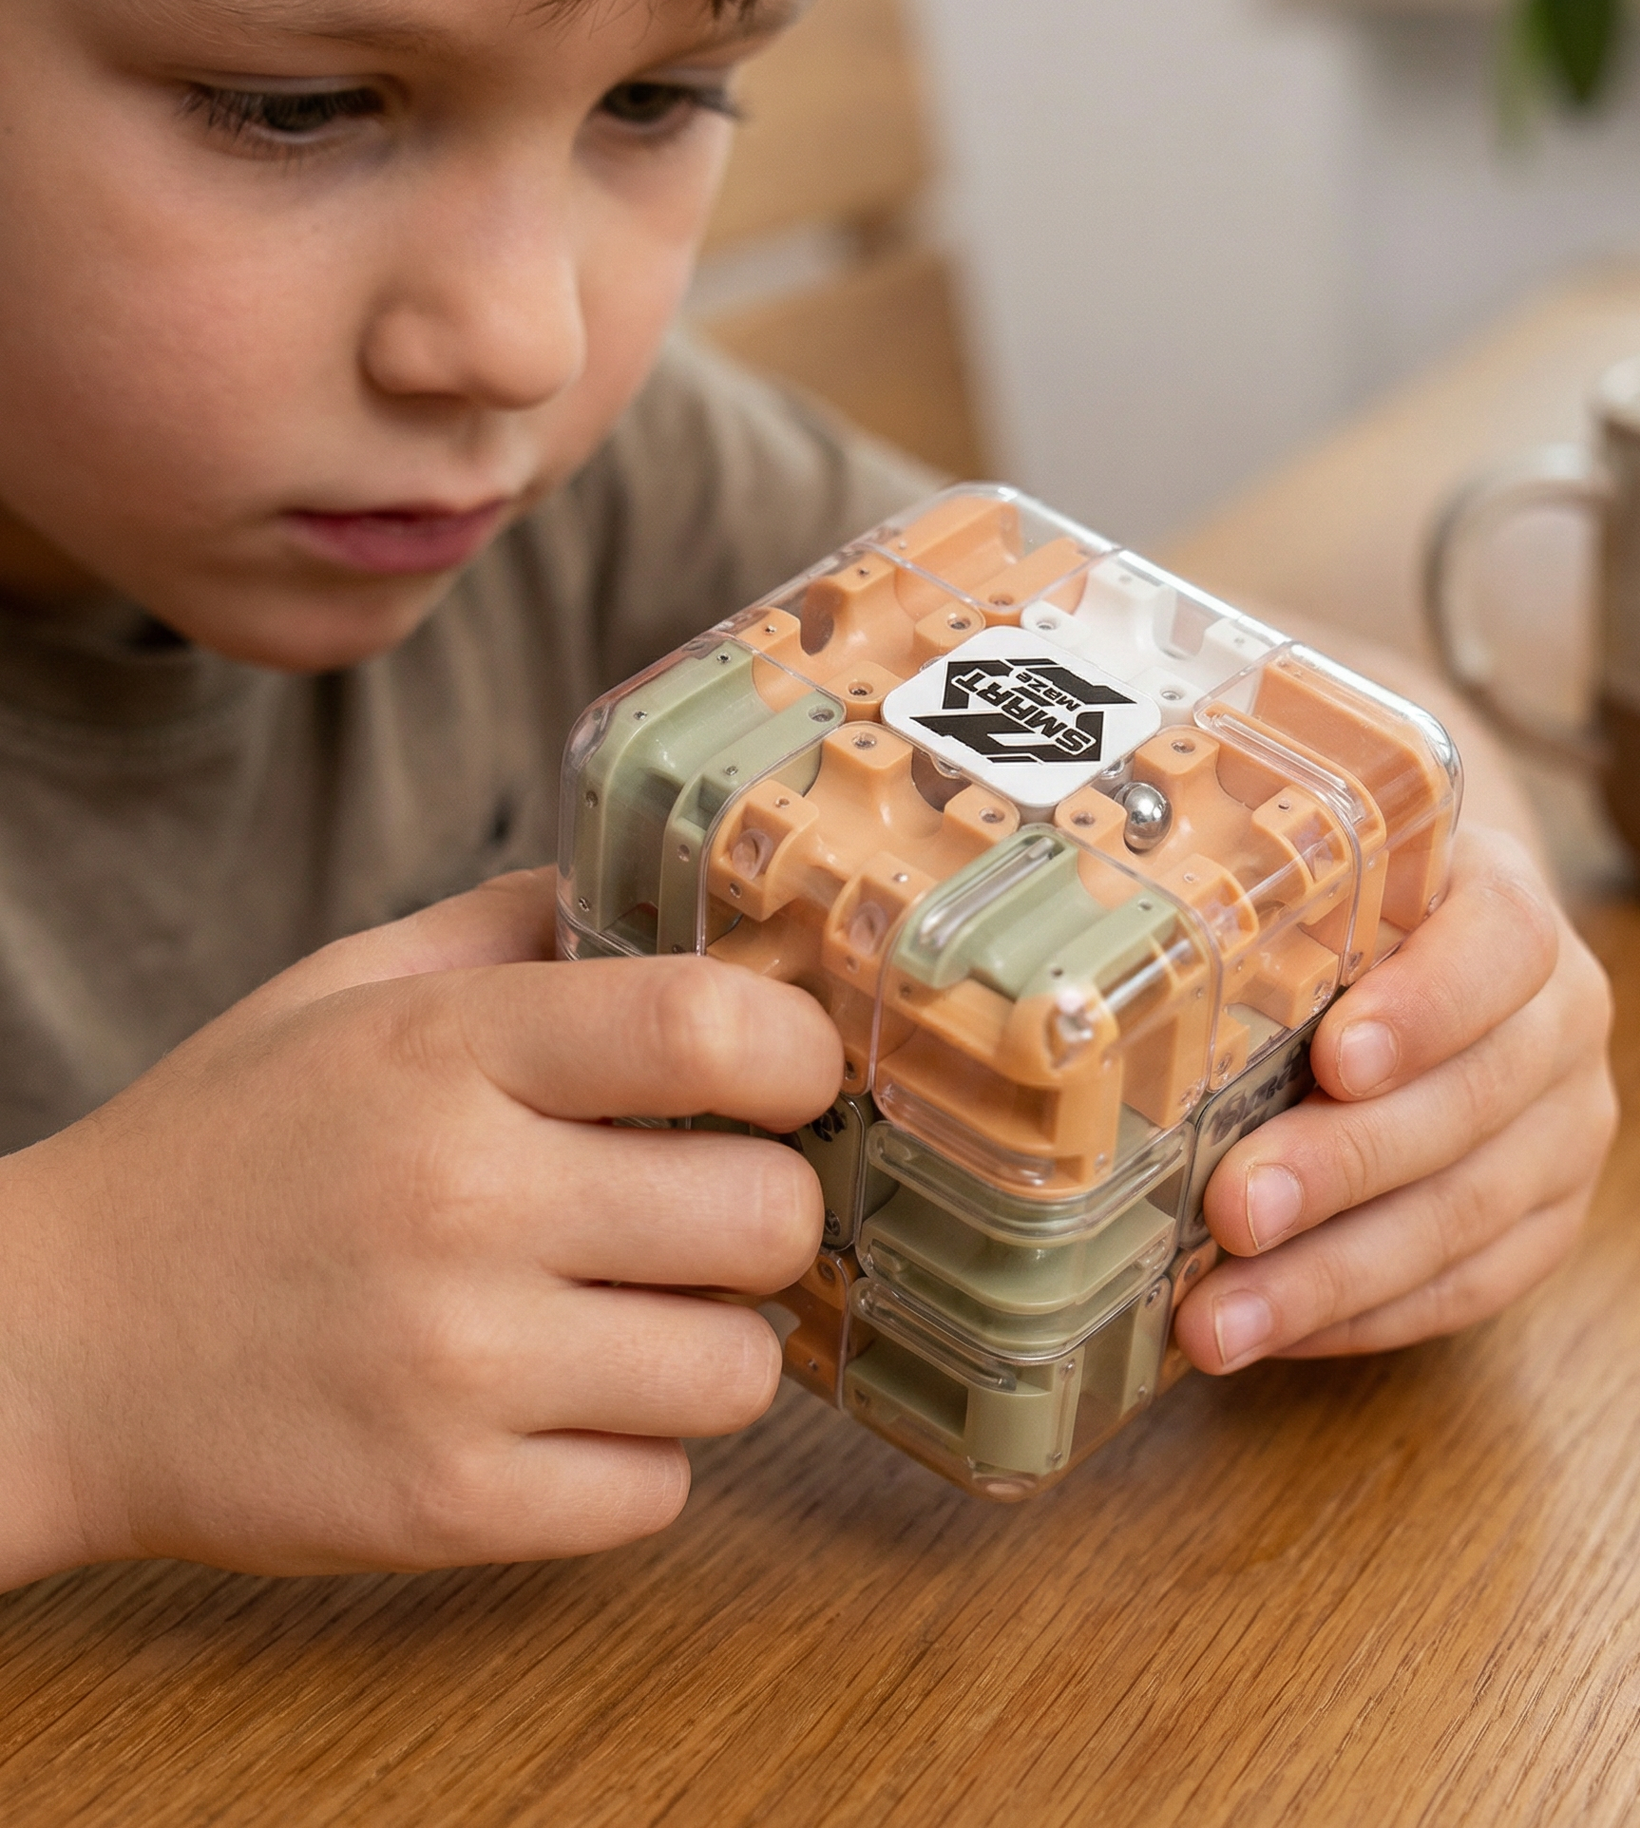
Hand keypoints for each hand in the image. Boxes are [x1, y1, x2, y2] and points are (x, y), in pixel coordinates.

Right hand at [0, 870, 838, 1586]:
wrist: (50, 1350)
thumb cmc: (226, 1151)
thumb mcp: (347, 989)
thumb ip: (519, 926)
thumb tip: (689, 899)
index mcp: (448, 1053)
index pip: (709, 1027)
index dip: (798, 1052)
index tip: (790, 1077)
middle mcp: (463, 1205)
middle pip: (769, 1216)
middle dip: (768, 1211)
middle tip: (706, 1209)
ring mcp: (458, 1371)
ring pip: (740, 1372)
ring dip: (711, 1342)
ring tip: (629, 1313)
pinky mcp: (448, 1508)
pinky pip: (662, 1491)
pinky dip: (636, 1452)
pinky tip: (562, 1403)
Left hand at [1172, 826, 1616, 1369]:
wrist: (1444, 944)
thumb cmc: (1349, 907)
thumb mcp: (1317, 869)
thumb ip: (1251, 891)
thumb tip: (1110, 930)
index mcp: (1509, 904)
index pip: (1501, 944)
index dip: (1424, 1008)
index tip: (1334, 1059)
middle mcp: (1561, 1016)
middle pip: (1472, 1099)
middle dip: (1342, 1167)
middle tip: (1235, 1212)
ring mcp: (1565, 1125)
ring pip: (1467, 1215)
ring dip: (1333, 1277)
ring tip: (1220, 1321)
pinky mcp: (1549, 1217)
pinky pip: (1469, 1285)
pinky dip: (1363, 1315)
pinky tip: (1273, 1332)